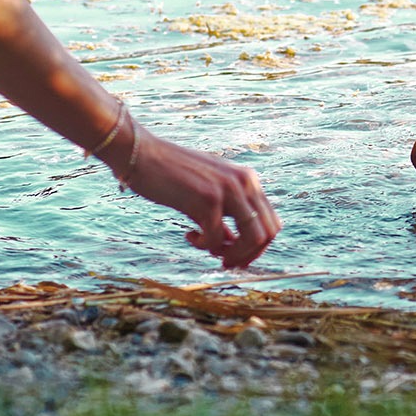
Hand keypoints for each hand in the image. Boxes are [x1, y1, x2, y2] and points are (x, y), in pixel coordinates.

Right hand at [114, 129, 281, 268]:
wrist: (143, 154)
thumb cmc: (172, 174)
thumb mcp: (207, 192)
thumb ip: (225, 215)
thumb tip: (231, 245)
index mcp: (248, 179)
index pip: (272, 223)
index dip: (258, 248)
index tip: (236, 256)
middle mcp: (245, 183)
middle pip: (267, 234)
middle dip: (248, 256)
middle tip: (225, 262)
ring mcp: (228, 190)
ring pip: (251, 239)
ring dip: (232, 255)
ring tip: (210, 251)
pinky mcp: (208, 200)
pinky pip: (216, 239)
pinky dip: (203, 245)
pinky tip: (188, 234)